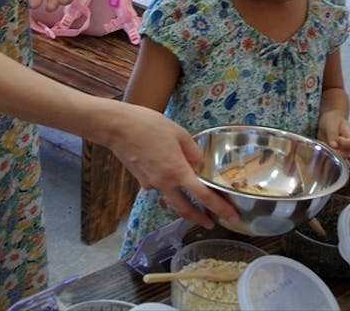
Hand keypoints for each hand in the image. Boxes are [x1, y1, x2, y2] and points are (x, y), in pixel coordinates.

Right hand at [102, 103, 239, 228]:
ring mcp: (150, 184)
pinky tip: (166, 169)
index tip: (232, 217)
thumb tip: (198, 164)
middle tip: (211, 223)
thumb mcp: (179, 133)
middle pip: (185, 209)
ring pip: (170, 198)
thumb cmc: (148, 125)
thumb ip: (193, 151)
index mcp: (177, 171)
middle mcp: (164, 183)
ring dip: (183, 202)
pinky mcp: (140, 180)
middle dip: (200, 218)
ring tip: (192, 199)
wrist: (117, 127)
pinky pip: (158, 185)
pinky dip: (166, 183)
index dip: (220, 209)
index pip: (203, 196)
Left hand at [317, 110, 349, 155]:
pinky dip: (325, 155)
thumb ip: (333, 134)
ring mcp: (342, 151)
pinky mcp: (335, 154)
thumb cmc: (332, 120)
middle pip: (346, 154)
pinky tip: (320, 148)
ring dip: (329, 154)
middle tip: (326, 145)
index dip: (346, 143)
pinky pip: (331, 159)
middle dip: (334, 152)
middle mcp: (349, 146)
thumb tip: (334, 146)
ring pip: (338, 158)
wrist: (329, 121)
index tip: (337, 139)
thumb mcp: (331, 124)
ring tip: (323, 145)